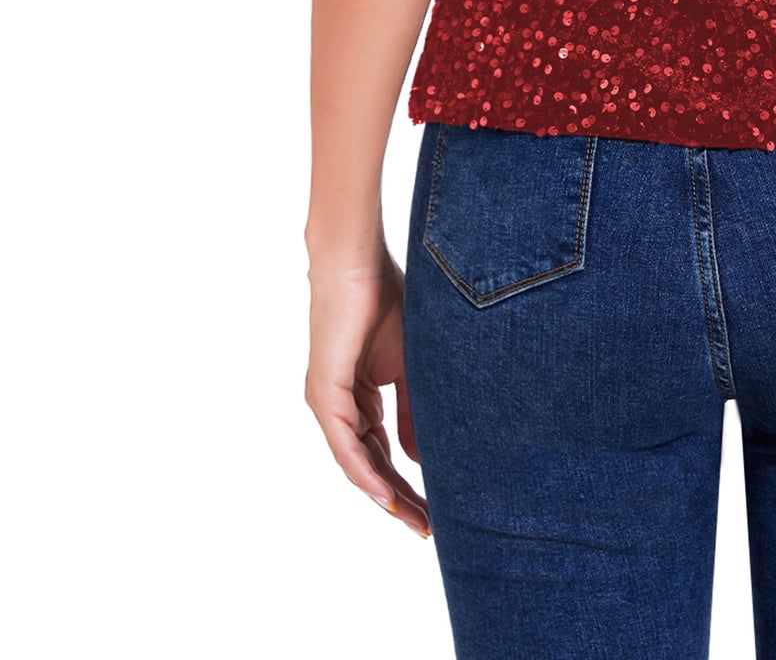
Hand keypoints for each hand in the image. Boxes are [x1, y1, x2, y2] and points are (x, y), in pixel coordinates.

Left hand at [305, 247, 430, 537]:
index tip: (436, 509)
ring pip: (356, 462)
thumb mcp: (410, 366)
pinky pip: (345, 445)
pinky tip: (386, 495)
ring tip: (413, 520)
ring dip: (385, 495)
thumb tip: (420, 459)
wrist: (357, 263)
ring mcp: (328, 402)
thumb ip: (413, 411)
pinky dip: (366, 473)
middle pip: (370, 465)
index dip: (408, 482)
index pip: (383, 451)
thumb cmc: (385, 301)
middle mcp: (338, 407)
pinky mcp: (323, 394)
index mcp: (357, 398)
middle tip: (429, 528)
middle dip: (400, 498)